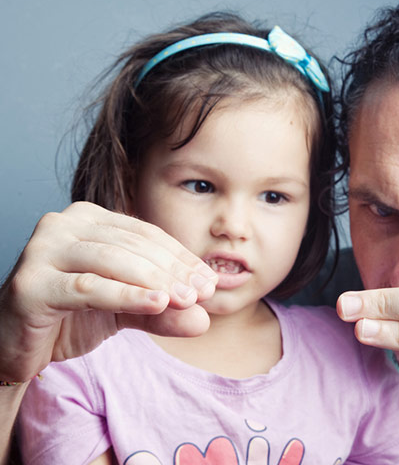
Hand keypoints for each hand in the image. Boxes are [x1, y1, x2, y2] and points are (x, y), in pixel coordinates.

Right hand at [0, 201, 216, 382]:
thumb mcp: (128, 310)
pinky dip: (127, 296)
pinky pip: (89, 287)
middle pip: (133, 245)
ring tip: (187, 300)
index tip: (211, 283)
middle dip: (173, 271)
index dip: (182, 258)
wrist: (17, 347)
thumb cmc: (71, 318)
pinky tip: (158, 305)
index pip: (146, 234)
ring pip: (113, 261)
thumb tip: (204, 319)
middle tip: (204, 294)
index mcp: (88, 219)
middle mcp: (62, 224)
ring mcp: (42, 250)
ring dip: (155, 282)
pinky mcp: (31, 283)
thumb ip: (162, 310)